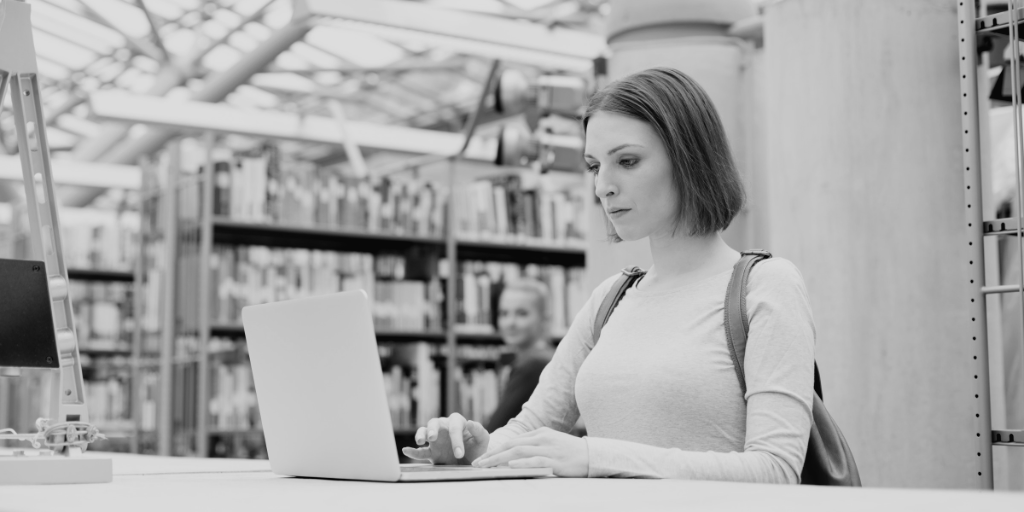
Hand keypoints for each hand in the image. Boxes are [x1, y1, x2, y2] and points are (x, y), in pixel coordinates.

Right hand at [401, 413, 488, 464]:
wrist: (472, 461)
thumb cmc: (477, 447)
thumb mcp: (482, 440)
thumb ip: (478, 431)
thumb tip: (470, 422)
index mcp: (458, 423)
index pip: (454, 427)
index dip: (456, 440)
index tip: (459, 454)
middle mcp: (444, 428)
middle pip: (434, 423)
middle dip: (432, 429)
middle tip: (432, 437)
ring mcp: (436, 440)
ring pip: (424, 431)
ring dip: (421, 435)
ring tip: (420, 441)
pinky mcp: (431, 452)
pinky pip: (420, 451)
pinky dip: (412, 451)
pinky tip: (406, 450)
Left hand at [471, 427, 587, 476]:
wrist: (592, 455)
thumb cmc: (570, 452)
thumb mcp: (551, 444)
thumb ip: (535, 447)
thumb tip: (515, 456)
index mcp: (540, 433)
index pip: (513, 440)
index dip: (496, 449)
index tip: (482, 458)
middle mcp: (542, 438)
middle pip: (511, 445)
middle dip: (492, 454)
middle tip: (477, 463)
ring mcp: (548, 448)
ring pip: (519, 452)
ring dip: (500, 459)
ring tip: (486, 466)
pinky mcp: (555, 460)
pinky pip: (535, 461)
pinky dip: (522, 463)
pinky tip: (510, 466)